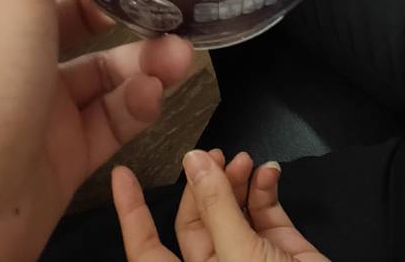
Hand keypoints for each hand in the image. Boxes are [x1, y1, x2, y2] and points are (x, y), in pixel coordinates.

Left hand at [114, 149, 330, 261]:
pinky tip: (268, 173)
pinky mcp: (281, 252)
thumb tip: (193, 160)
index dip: (133, 215)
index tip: (122, 175)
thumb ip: (217, 207)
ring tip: (244, 160)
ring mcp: (249, 261)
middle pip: (196, 223)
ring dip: (237, 182)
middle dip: (204, 185)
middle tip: (216, 154)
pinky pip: (266, 215)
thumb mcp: (238, 256)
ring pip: (232, 215)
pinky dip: (266, 190)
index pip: (148, 251)